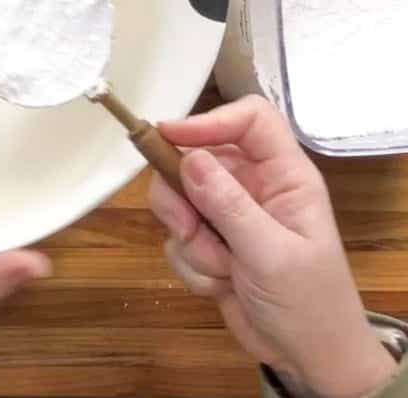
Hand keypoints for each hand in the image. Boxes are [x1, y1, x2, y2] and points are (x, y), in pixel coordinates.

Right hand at [149, 95, 395, 397]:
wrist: (308, 357)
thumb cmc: (308, 303)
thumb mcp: (271, 253)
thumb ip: (229, 205)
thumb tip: (189, 158)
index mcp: (284, 177)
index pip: (249, 121)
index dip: (210, 121)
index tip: (169, 137)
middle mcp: (254, 188)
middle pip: (197, 159)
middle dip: (183, 197)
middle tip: (187, 227)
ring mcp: (229, 216)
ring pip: (179, 201)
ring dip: (190, 241)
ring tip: (219, 269)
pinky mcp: (210, 244)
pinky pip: (177, 238)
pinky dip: (190, 264)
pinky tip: (219, 286)